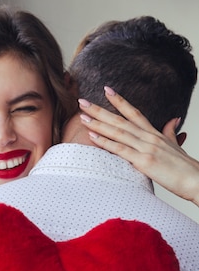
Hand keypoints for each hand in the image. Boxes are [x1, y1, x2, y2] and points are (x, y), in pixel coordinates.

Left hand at [78, 87, 198, 207]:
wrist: (196, 180)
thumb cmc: (185, 168)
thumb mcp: (176, 146)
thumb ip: (170, 132)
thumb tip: (173, 119)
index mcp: (155, 134)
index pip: (134, 112)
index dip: (120, 101)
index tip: (106, 90)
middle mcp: (149, 137)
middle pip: (121, 120)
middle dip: (100, 110)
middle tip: (83, 101)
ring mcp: (146, 148)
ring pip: (118, 132)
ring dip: (98, 124)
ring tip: (83, 116)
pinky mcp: (144, 161)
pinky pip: (120, 150)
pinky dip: (105, 142)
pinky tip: (92, 136)